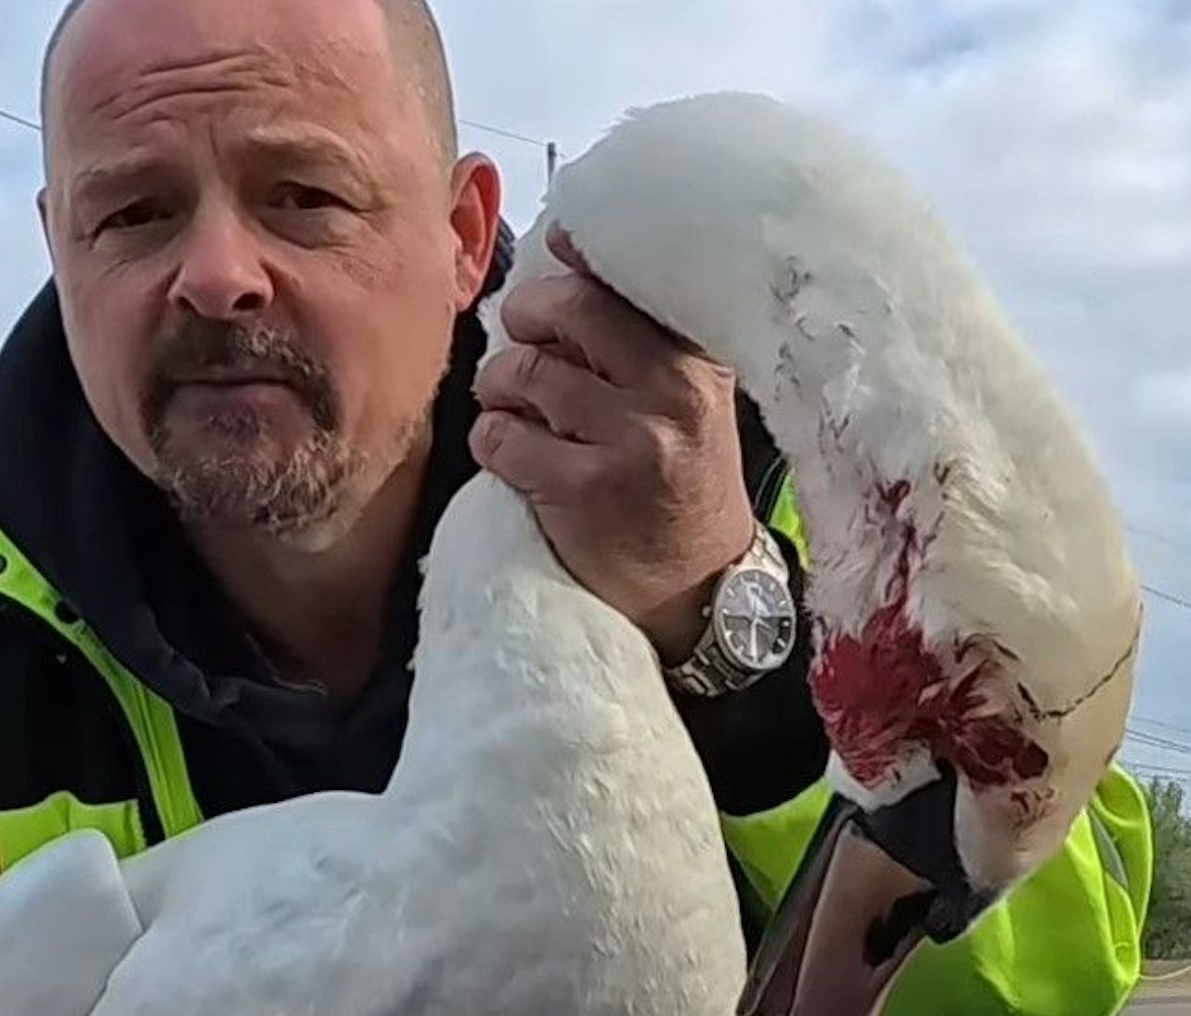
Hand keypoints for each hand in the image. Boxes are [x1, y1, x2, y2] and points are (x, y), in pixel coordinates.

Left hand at [470, 223, 756, 661]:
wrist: (699, 588)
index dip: (573, 263)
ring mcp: (629, 442)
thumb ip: (643, 337)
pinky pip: (502, 438)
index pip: (625, 280)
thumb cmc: (682, 479)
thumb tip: (565, 252)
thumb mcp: (689, 400)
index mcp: (697, 360)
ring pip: (523, 373)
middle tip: (519, 335)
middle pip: (569, 309)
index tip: (555, 254)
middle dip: (524, 316)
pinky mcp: (583, 492)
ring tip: (513, 404)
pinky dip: (491, 440)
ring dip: (499, 385)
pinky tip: (512, 452)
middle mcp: (671, 393)